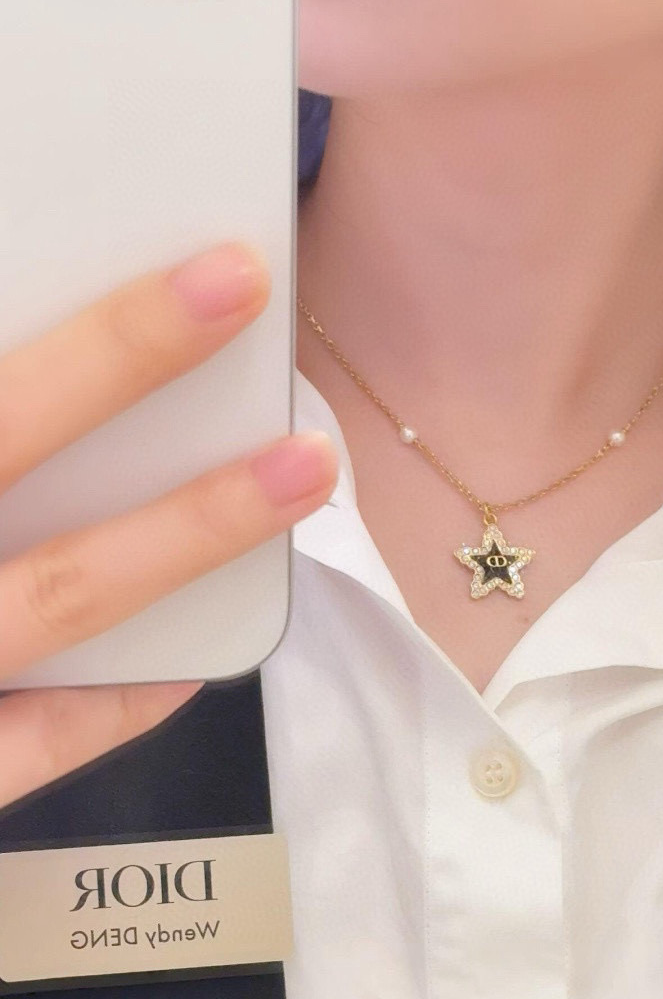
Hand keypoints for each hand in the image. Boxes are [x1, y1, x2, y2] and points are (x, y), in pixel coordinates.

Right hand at [0, 242, 337, 810]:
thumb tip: (32, 363)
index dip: (96, 335)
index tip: (196, 261)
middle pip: (9, 442)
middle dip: (123, 356)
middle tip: (238, 282)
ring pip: (68, 591)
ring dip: (191, 526)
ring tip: (299, 465)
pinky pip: (42, 738)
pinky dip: (120, 699)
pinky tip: (185, 668)